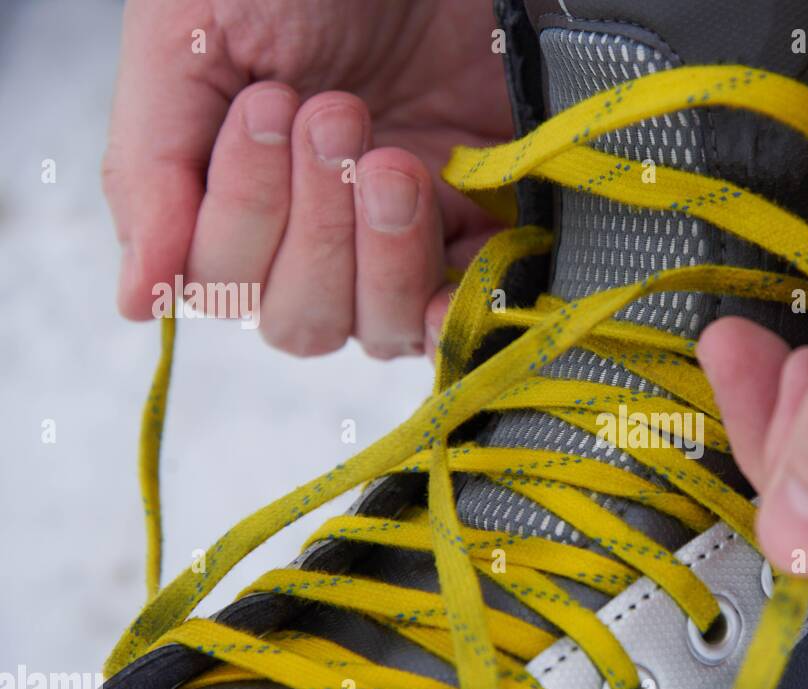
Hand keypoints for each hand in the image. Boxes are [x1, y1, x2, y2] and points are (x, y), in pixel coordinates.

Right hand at [104, 0, 510, 357]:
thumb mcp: (192, 38)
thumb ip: (151, 168)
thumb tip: (133, 302)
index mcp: (226, 196)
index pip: (220, 280)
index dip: (247, 209)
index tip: (270, 103)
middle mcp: (308, 240)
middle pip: (298, 322)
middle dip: (318, 227)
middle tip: (340, 114)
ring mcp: (391, 248)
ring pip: (375, 330)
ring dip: (384, 255)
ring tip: (396, 163)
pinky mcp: (472, 240)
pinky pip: (458, 323)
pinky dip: (454, 313)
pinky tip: (452, 276)